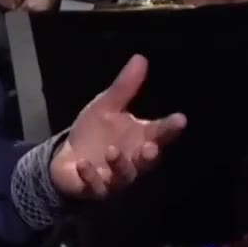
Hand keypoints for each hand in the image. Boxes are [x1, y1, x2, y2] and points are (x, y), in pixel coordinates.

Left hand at [50, 55, 185, 198]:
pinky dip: (90, 176)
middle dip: (150, 156)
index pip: (161, 133)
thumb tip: (140, 58)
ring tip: (113, 152)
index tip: (180, 119)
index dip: (171, 128)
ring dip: (120, 165)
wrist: (67, 158)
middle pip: (148, 161)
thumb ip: (124, 87)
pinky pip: (95, 186)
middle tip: (151, 148)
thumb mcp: (106, 106)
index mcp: (141, 138)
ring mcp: (114, 177)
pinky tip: (83, 164)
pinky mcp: (94, 188)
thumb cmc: (94, 133)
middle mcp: (133, 160)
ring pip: (124, 176)